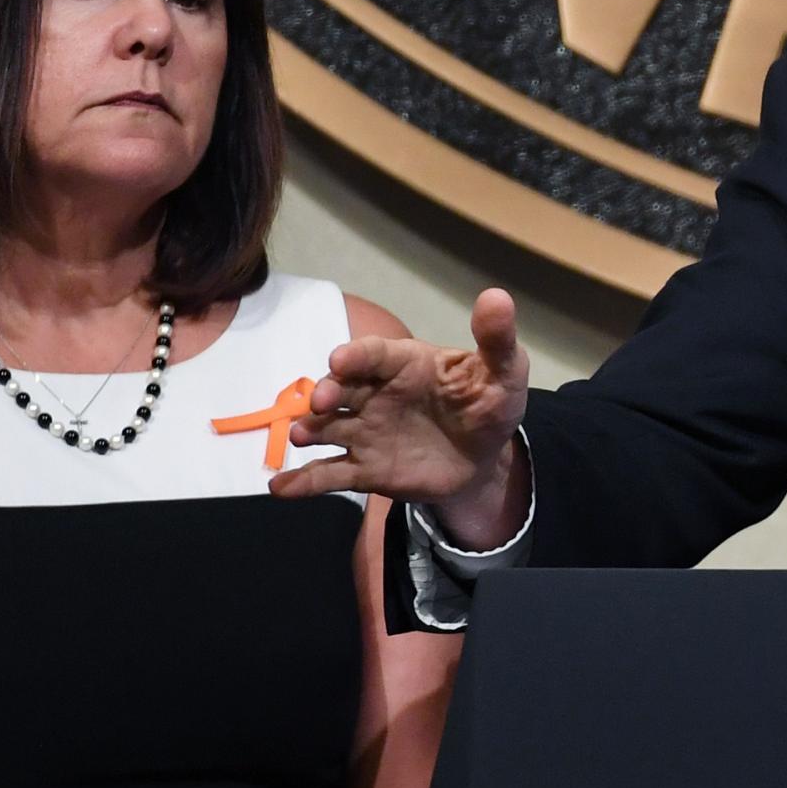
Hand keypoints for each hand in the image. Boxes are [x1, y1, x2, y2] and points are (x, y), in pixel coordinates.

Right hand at [272, 288, 528, 533]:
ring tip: (298, 437)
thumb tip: (497, 297)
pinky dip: (304, 481)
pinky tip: (282, 489)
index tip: (339, 361)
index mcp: (405, 363)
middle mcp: (375, 393)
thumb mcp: (504, 373)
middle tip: (319, 403)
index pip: (374, 354)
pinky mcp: (366, 469)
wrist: (484, 458)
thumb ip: (497, 340)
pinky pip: (331, 474)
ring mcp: (366, 430)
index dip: (356, 356)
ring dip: (309, 430)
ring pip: (328, 427)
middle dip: (325, 391)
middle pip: (341, 387)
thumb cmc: (488, 404)